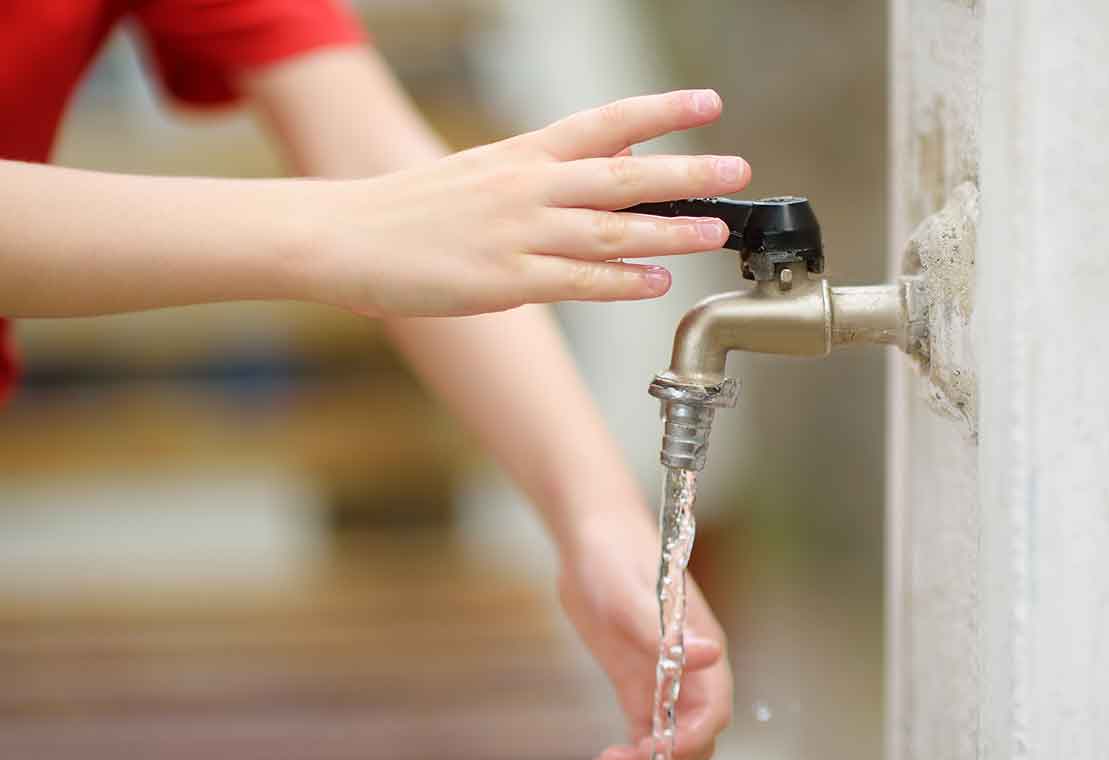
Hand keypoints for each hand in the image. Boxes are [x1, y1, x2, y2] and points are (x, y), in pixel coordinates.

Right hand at [306, 89, 750, 316]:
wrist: (348, 235)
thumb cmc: (418, 207)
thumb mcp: (489, 170)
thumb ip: (552, 169)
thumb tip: (616, 164)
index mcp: (525, 154)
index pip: (606, 122)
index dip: (661, 112)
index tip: (709, 105)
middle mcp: (528, 187)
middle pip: (622, 174)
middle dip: (686, 172)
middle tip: (738, 169)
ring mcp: (518, 234)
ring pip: (609, 230)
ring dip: (668, 231)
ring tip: (714, 230)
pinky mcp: (504, 281)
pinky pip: (576, 281)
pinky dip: (622, 282)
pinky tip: (657, 281)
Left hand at [556, 511, 732, 759]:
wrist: (594, 539)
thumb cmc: (616, 556)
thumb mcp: (631, 593)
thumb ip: (665, 630)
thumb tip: (711, 655)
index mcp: (702, 647)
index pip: (712, 711)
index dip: (688, 740)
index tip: (652, 753)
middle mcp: (690, 672)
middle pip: (693, 739)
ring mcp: (663, 682)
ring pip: (668, 745)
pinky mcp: (636, 687)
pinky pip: (643, 736)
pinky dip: (627, 759)